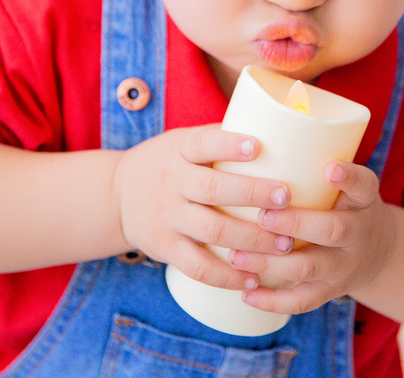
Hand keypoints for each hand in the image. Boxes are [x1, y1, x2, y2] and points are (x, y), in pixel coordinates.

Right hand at [111, 124, 292, 290]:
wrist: (117, 196)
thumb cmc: (168, 163)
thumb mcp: (182, 141)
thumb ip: (219, 138)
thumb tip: (275, 126)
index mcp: (179, 150)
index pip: (203, 144)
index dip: (229, 145)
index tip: (257, 146)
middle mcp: (172, 183)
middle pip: (214, 190)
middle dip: (253, 194)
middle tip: (287, 198)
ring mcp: (168, 218)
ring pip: (213, 232)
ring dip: (253, 239)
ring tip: (286, 243)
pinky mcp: (165, 248)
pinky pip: (198, 267)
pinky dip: (228, 276)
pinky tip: (254, 278)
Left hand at [229, 160, 396, 314]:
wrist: (374, 249)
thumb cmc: (342, 202)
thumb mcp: (345, 180)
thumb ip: (313, 161)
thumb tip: (259, 121)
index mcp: (362, 199)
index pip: (363, 184)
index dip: (348, 177)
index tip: (330, 168)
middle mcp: (358, 233)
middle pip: (333, 230)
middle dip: (296, 224)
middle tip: (262, 215)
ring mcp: (344, 266)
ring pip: (310, 268)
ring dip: (271, 263)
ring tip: (237, 255)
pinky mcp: (330, 291)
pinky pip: (302, 301)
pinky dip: (273, 301)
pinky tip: (246, 294)